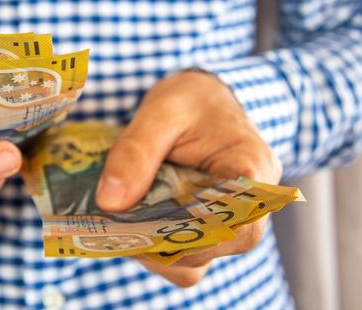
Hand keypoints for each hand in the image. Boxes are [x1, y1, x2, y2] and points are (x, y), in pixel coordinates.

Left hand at [95, 71, 281, 286]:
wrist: (198, 99)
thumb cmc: (190, 100)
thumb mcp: (161, 112)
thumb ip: (136, 152)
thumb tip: (110, 203)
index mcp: (252, 170)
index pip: (241, 222)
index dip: (197, 235)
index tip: (148, 226)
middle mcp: (249, 206)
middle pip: (215, 248)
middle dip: (163, 242)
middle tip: (116, 226)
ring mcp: (225, 223)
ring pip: (196, 262)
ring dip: (154, 251)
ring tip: (118, 226)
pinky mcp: (203, 229)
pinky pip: (182, 256)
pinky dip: (153, 249)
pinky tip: (127, 227)